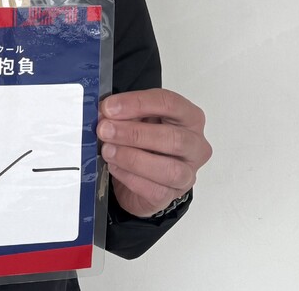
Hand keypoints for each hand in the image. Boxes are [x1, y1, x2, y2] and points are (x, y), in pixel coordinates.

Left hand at [97, 88, 211, 217]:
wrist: (139, 174)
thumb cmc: (142, 140)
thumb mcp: (133, 118)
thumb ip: (122, 113)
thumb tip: (104, 113)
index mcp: (188, 117)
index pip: (170, 104)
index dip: (137, 103)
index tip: (109, 107)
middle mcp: (195, 145)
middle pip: (174, 138)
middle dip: (134, 133)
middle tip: (105, 130)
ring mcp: (188, 173)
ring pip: (170, 169)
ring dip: (132, 158)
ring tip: (108, 151)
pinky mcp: (173, 195)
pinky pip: (155, 190)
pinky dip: (130, 178)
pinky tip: (114, 167)